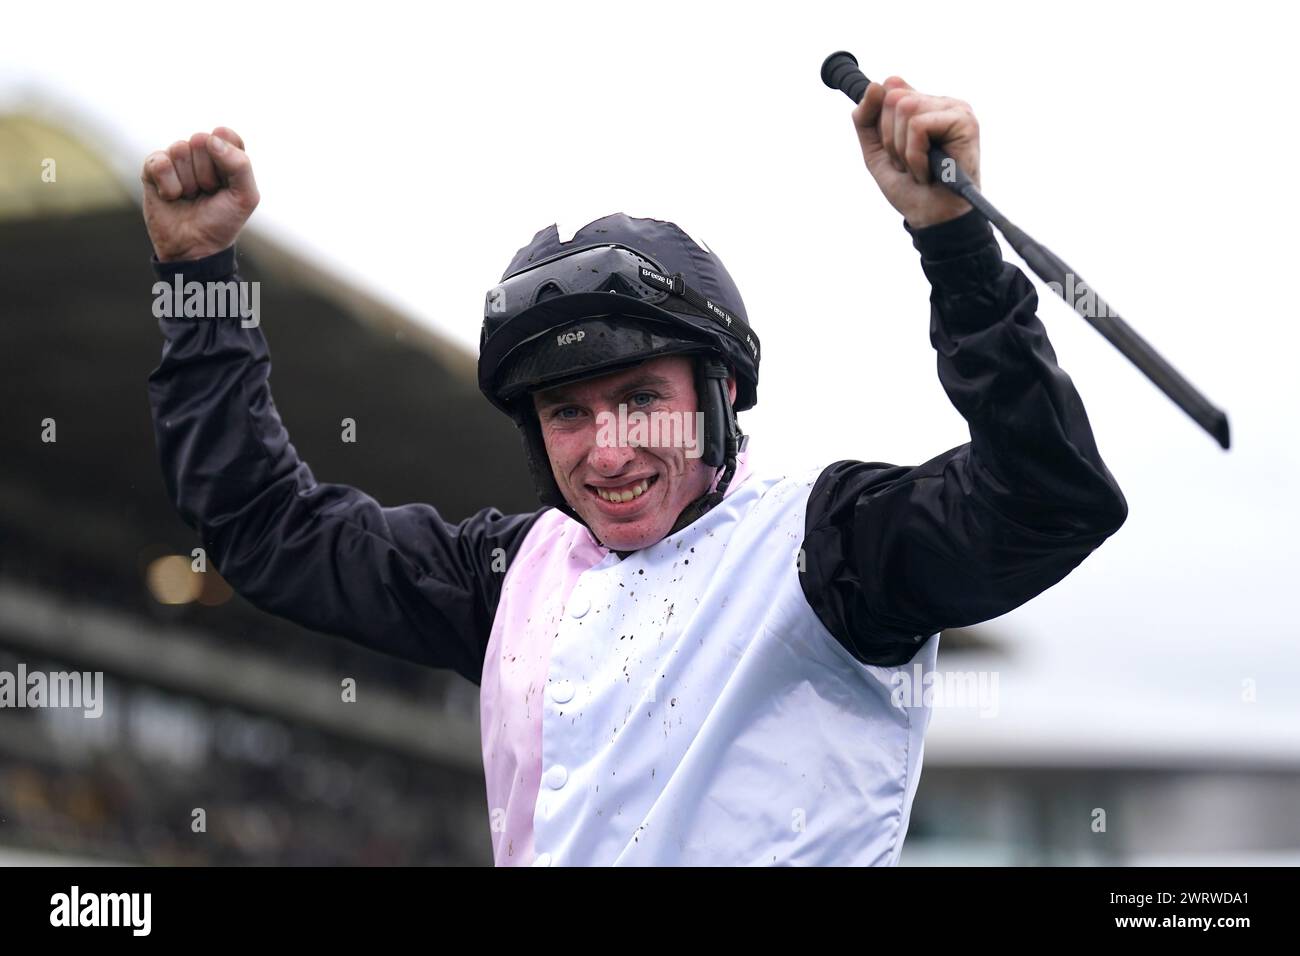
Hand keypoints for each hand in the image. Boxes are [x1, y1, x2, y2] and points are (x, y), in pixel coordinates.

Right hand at [141, 127, 259, 261]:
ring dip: (188, 182)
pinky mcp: (153, 169)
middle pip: (201, 140)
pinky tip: (171, 197)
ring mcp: (175, 160)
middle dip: (206, 173)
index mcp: (225, 156)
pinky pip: (159, 161)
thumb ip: (240, 165)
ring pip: (179, 149)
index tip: (227, 182)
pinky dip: (168, 185)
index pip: (226, 135)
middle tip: (207, 193)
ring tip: (189, 197)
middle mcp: (200, 154)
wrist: (194, 248)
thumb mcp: (245, 197)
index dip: (226, 158)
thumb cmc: (222, 222)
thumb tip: (211, 139)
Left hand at [852, 77, 979, 228]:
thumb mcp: (876, 150)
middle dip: (890, 139)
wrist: (930, 217)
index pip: (886, 90)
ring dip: (903, 150)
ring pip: (905, 109)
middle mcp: (941, 102)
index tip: (895, 152)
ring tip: (919, 168)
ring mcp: (955, 109)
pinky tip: (928, 172)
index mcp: (923, 105)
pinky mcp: (965, 121)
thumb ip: (866, 118)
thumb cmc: (909, 187)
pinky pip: (919, 126)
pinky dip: (915, 156)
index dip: (880, 127)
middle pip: (893, 98)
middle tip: (908, 164)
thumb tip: (876, 84)